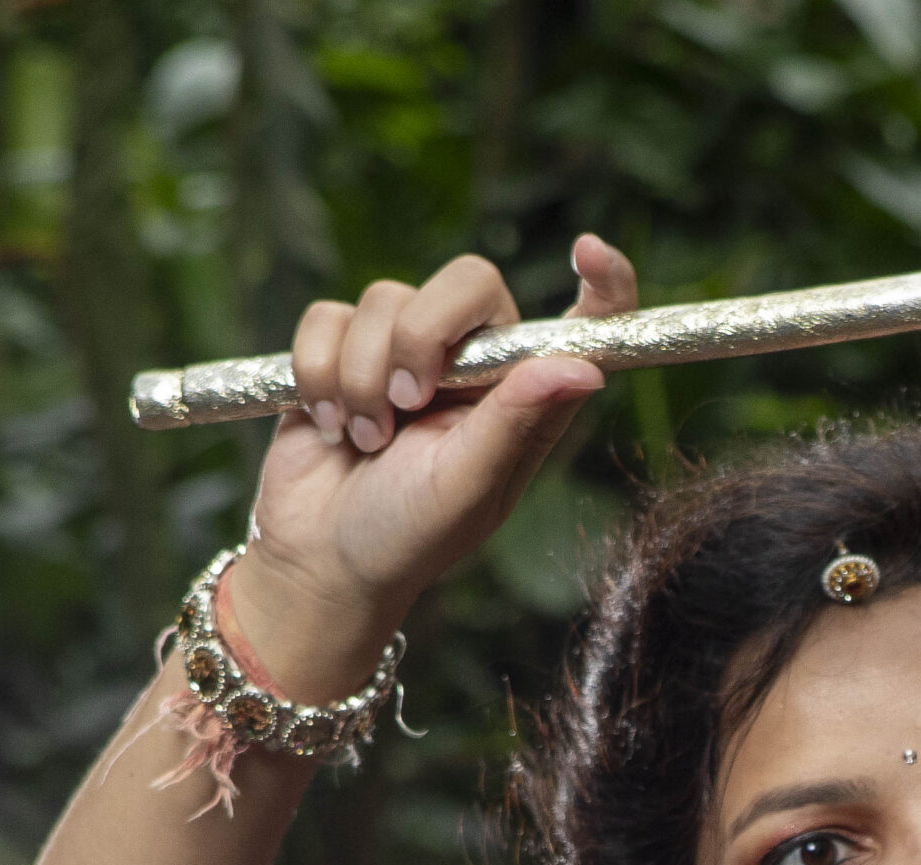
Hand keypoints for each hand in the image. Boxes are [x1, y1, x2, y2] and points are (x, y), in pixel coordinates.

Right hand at [223, 233, 637, 690]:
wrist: (319, 559)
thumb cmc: (407, 535)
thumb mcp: (469, 485)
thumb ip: (517, 419)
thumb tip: (585, 367)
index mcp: (524, 396)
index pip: (580, 325)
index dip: (601, 284)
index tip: (590, 250)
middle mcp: (473, 363)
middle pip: (466, 280)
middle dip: (423, 335)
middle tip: (409, 402)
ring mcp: (406, 352)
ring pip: (384, 298)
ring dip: (363, 376)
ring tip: (367, 440)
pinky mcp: (341, 348)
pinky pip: (327, 316)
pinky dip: (319, 371)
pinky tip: (328, 424)